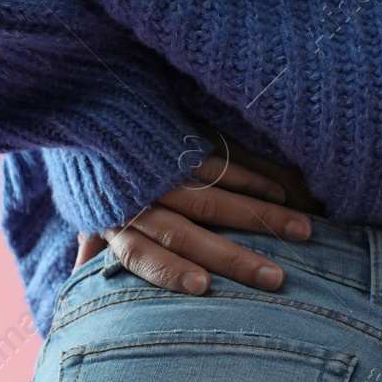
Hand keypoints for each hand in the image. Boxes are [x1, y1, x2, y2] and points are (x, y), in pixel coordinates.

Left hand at [74, 156, 313, 291]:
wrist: (82, 93)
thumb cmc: (88, 163)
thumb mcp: (83, 204)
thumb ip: (90, 243)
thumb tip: (78, 280)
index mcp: (115, 222)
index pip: (142, 254)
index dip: (170, 271)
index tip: (204, 287)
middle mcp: (139, 199)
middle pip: (187, 234)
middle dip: (234, 258)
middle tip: (276, 279)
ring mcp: (163, 170)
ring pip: (213, 198)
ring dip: (260, 217)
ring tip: (302, 232)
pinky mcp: (179, 142)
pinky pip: (219, 163)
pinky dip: (251, 179)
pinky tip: (281, 193)